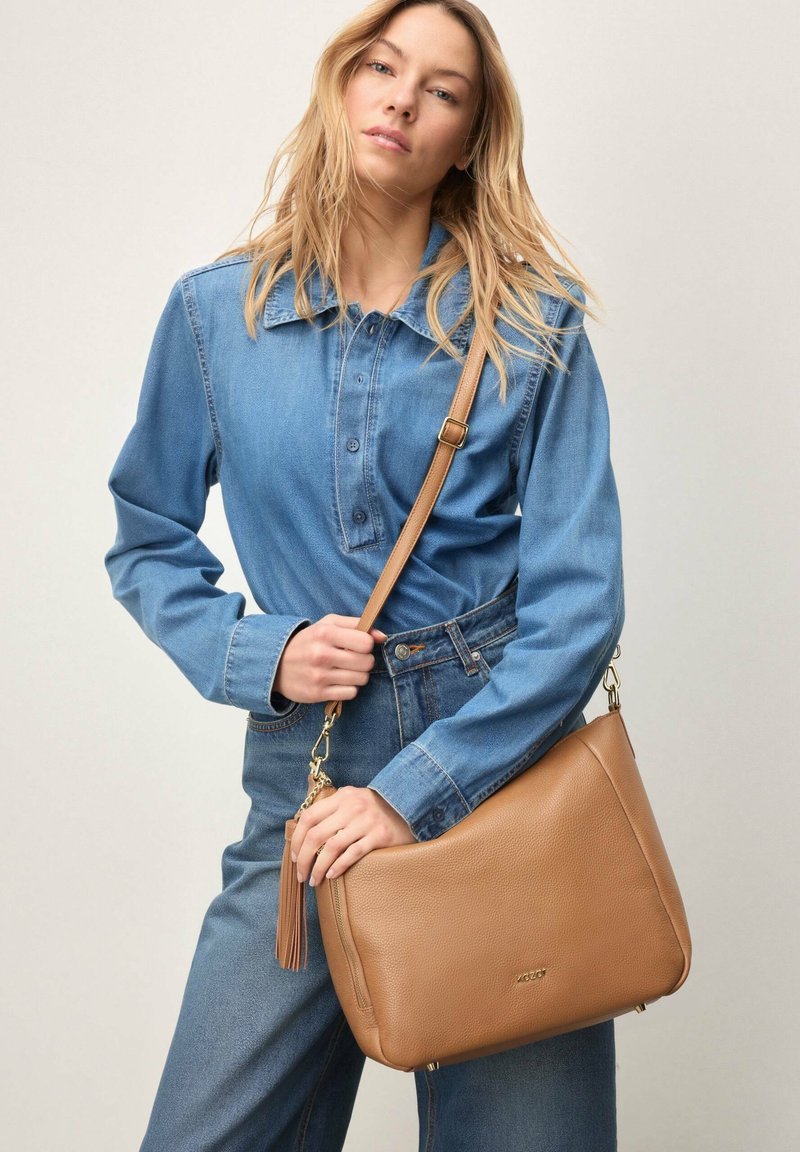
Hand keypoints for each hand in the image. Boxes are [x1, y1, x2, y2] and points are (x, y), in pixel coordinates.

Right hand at [274, 615, 387, 705]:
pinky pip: (351, 693)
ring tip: (346, 670)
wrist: (276, 665)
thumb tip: (382, 636)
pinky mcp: (317, 694)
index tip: (359, 645)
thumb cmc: (307, 642)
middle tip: (354, 659)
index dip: (367, 644)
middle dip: (365, 661)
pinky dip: (349, 688)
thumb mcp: (327, 625)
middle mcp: (321, 654)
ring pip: (361, 679)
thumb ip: (356, 624)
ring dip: (358, 675)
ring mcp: (319, 676)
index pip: (365, 642)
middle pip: (366, 662)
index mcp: (325, 633)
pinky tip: (339, 681)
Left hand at [291, 786, 416, 887]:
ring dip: (319, 867)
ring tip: (315, 880)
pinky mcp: (379, 836)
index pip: (309, 816)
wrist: (409, 807)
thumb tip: (305, 831)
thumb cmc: (375, 808)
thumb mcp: (353, 799)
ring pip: (332, 847)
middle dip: (304, 858)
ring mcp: (366, 822)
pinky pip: (353, 853)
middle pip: (317, 834)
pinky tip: (332, 875)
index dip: (297, 839)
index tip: (294, 856)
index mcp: (342, 797)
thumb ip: (333, 809)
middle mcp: (352, 807)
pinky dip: (339, 866)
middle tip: (301, 874)